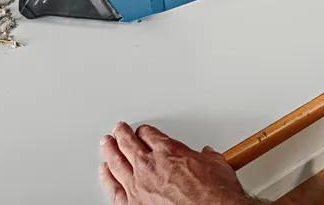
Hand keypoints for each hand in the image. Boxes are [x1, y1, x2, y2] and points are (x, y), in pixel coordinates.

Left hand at [99, 122, 259, 204]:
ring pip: (117, 162)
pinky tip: (105, 172)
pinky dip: (107, 178)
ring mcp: (139, 186)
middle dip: (122, 134)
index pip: (149, 134)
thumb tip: (208, 155)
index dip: (145, 131)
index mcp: (169, 152)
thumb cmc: (216, 196)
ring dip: (110, 150)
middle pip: (128, 143)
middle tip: (119, 129)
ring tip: (106, 143)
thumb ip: (208, 158)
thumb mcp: (218, 167)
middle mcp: (150, 166)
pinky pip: (114, 189)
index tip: (143, 131)